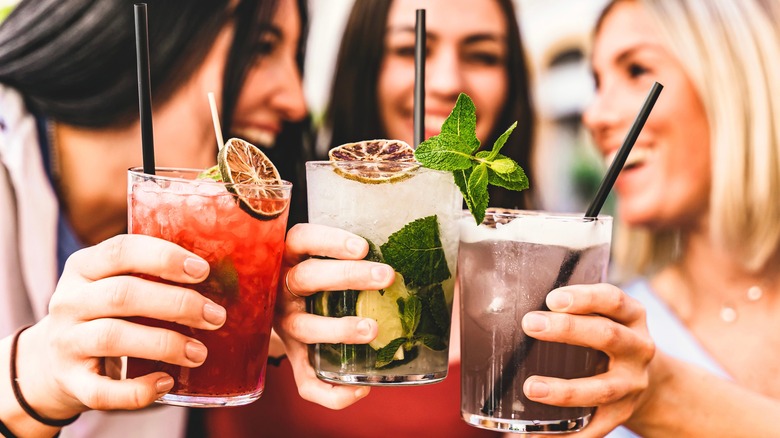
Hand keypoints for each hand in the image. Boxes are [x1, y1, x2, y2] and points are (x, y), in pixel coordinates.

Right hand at [15, 234, 225, 418]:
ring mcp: (66, 342)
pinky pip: (103, 390)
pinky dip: (137, 391)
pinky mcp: (71, 381)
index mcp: (84, 267)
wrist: (51, 362)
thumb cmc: (103, 314)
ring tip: (199, 352)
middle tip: (215, 316)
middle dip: (177, 304)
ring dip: (164, 344)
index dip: (164, 258)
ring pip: (113, 337)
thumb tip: (221, 278)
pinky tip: (166, 382)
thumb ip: (151, 276)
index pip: (121, 251)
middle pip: (123, 294)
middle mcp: (69, 301)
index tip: (202, 271)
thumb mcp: (113, 283)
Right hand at [274, 223, 394, 408]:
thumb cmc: (315, 274)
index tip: (363, 247)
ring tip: (372, 328)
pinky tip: (361, 389)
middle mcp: (282, 290)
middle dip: (348, 276)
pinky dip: (331, 392)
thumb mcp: (319, 256)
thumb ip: (350, 254)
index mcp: (289, 257)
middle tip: (386, 276)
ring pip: (304, 327)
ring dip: (339, 329)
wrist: (272, 306)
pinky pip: (305, 382)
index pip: (302, 239)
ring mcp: (285, 325)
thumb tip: (407, 254)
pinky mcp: (293, 357)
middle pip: (307, 278)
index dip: (329, 241)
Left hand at [519, 283, 654, 436]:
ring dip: (565, 390)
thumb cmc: (606, 337)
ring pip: (602, 389)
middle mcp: (638, 349)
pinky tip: (536, 434)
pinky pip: (594, 428)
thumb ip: (572, 309)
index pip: (613, 300)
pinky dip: (566, 435)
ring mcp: (632, 385)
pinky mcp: (621, 414)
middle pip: (607, 336)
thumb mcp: (603, 315)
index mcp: (632, 316)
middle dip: (567, 330)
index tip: (551, 298)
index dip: (584, 297)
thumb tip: (507, 303)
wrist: (647, 379)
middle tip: (529, 324)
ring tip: (530, 387)